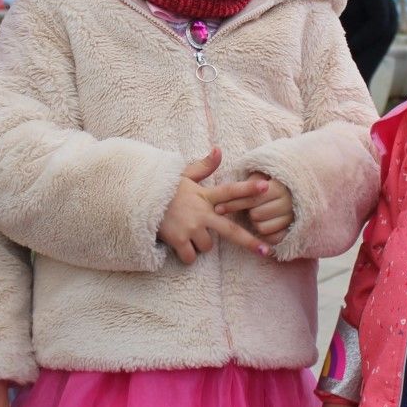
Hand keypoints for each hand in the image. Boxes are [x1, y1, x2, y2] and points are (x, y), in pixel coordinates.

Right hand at [158, 148, 270, 263]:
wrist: (139, 199)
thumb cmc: (163, 189)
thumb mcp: (183, 175)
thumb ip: (204, 166)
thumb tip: (219, 149)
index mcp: (205, 195)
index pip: (230, 190)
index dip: (249, 188)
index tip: (267, 187)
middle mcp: (201, 212)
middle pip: (230, 230)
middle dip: (249, 242)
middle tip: (265, 252)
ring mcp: (190, 227)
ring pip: (207, 246)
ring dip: (199, 244)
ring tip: (186, 231)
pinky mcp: (178, 240)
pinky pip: (191, 257)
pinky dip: (186, 255)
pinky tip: (178, 244)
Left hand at [213, 173, 293, 245]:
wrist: (290, 195)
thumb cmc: (266, 187)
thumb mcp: (258, 179)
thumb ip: (245, 183)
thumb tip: (224, 189)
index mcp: (279, 187)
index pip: (251, 199)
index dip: (234, 204)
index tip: (217, 209)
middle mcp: (287, 203)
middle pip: (256, 215)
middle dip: (249, 212)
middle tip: (249, 208)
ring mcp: (290, 218)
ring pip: (262, 228)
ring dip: (256, 223)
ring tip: (258, 214)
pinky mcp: (291, 231)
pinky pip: (270, 238)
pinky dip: (264, 234)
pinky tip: (264, 224)